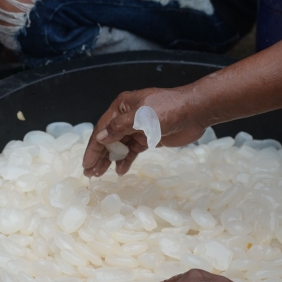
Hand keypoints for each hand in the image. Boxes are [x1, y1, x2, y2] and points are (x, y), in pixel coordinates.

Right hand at [82, 86, 207, 176]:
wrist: (195, 112)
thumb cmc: (169, 109)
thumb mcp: (142, 117)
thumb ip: (120, 127)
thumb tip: (101, 138)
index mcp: (122, 106)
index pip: (102, 129)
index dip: (93, 148)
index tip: (86, 164)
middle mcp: (127, 116)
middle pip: (108, 138)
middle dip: (99, 156)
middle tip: (91, 174)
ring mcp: (139, 128)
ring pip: (120, 145)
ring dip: (110, 159)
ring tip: (101, 174)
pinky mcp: (149, 137)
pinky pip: (133, 150)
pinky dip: (126, 160)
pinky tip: (121, 170)